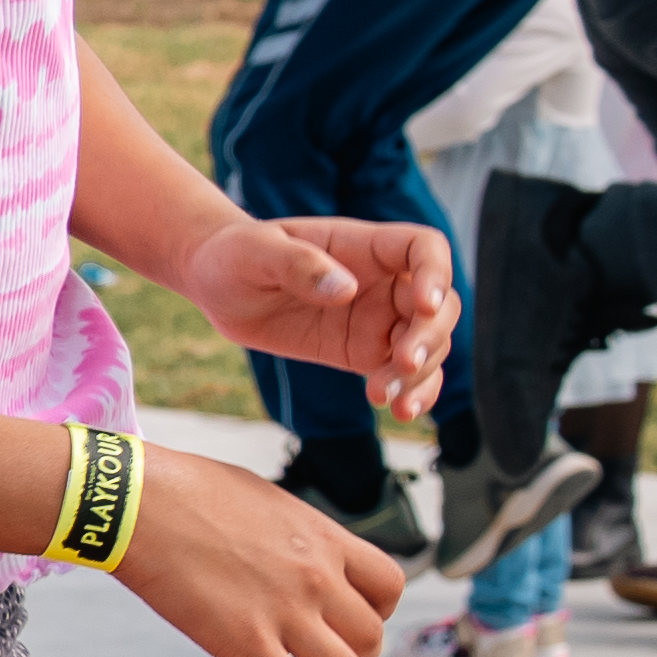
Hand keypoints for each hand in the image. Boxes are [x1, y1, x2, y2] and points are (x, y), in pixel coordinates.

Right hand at [112, 451, 406, 656]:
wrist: (137, 502)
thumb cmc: (185, 490)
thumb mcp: (261, 499)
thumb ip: (287, 532)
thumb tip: (283, 547)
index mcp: (323, 538)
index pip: (387, 585)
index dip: (381, 613)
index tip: (364, 627)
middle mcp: (318, 577)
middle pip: (369, 636)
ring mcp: (285, 613)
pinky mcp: (245, 644)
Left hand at [181, 209, 451, 417]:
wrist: (217, 286)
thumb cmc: (236, 255)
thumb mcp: (255, 252)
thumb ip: (297, 265)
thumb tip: (343, 289)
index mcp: (364, 246)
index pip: (424, 248)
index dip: (436, 274)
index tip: (424, 305)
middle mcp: (382, 282)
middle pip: (439, 305)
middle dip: (430, 335)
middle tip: (402, 363)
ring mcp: (377, 319)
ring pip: (428, 345)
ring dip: (421, 373)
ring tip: (386, 396)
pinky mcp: (362, 353)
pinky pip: (403, 374)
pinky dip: (413, 392)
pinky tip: (403, 411)